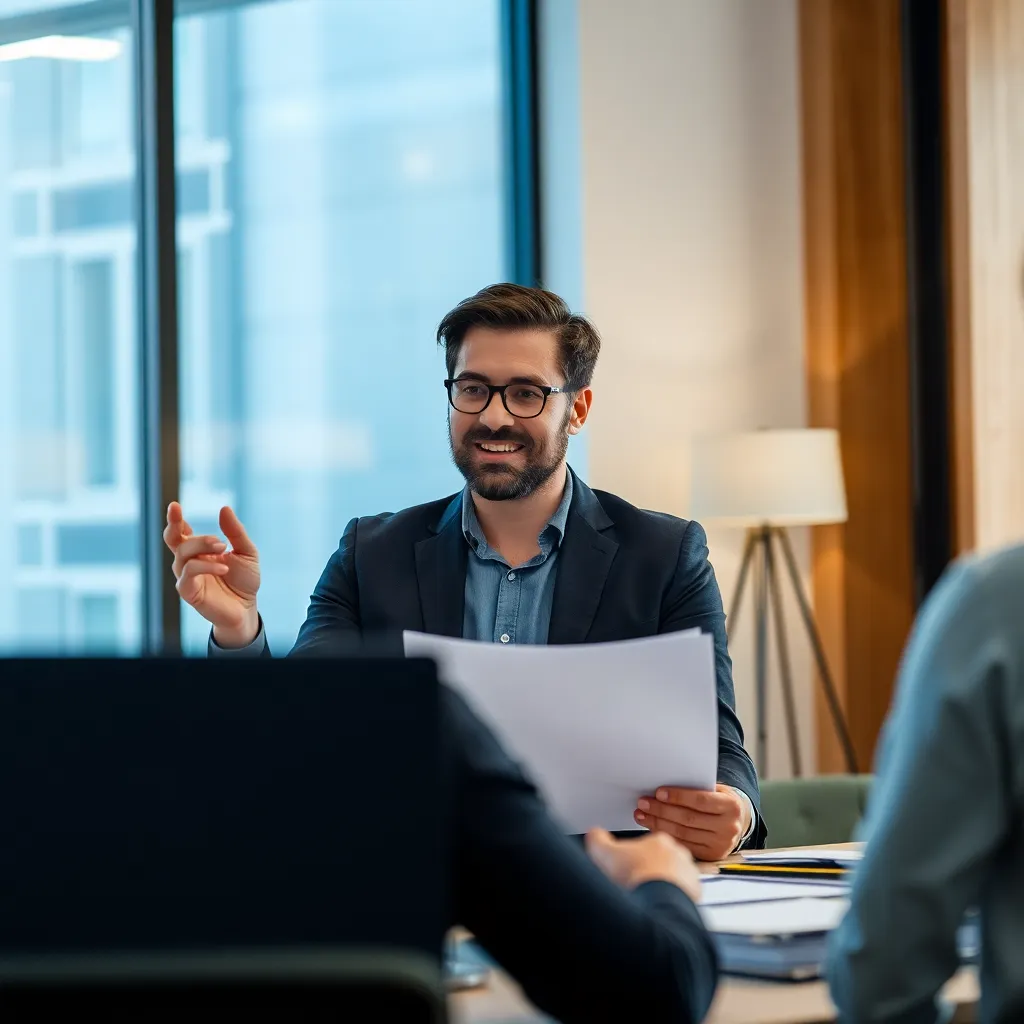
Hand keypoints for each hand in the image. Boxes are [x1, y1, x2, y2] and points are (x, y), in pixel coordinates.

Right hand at [163, 502, 260, 646]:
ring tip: (223, 548)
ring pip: (182, 555)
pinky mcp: (188, 592)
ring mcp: (186, 577)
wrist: (247, 608)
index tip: (174, 506)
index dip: (174, 519)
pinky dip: (205, 567)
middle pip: (176, 540)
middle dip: (183, 529)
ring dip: (202, 546)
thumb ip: (235, 532)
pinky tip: (224, 568)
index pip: (179, 532)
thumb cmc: (244, 580)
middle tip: (216, 537)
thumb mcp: (246, 552)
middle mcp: (188, 562)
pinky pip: (188, 574)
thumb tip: (224, 508)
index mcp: (198, 550)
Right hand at [586, 828, 701, 902]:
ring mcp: (689, 874)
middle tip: (635, 882)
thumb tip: (594, 835)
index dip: (635, 856)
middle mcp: (678, 854)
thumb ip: (597, 839)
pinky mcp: (695, 894)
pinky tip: (659, 906)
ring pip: (675, 877)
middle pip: (663, 859)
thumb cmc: (635, 876)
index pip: (648, 844)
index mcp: (659, 840)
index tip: (627, 866)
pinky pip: (684, 896)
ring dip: (664, 884)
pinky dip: (673, 900)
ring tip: (647, 896)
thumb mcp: (604, 852)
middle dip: (650, 869)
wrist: (656, 901)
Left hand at [634, 784, 749, 861]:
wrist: (738, 821)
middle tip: (643, 802)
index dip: (678, 796)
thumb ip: (697, 788)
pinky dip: (666, 835)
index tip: (658, 792)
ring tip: (642, 814)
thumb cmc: (720, 799)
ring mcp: (720, 844)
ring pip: (683, 833)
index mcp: (732, 806)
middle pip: (688, 818)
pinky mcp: (711, 855)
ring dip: (659, 823)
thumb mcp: (716, 789)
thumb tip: (664, 788)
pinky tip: (653, 827)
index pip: (700, 800)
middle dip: (662, 810)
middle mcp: (729, 827)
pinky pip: (684, 845)